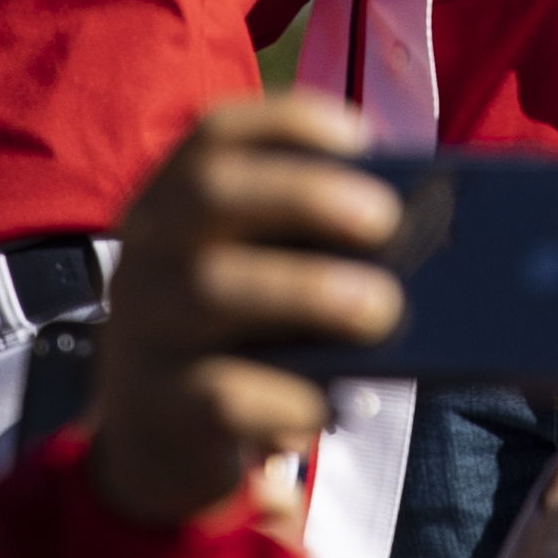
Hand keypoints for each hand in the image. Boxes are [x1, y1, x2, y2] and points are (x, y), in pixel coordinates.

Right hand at [85, 93, 401, 528]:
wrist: (160, 435)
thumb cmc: (241, 331)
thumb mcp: (264, 272)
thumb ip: (314, 247)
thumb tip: (413, 241)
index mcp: (178, 197)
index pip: (216, 134)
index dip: (288, 123)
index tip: (360, 137)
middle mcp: (149, 247)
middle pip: (211, 194)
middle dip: (303, 195)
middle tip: (385, 219)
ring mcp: (144, 325)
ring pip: (211, 289)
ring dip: (306, 291)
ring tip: (381, 309)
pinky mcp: (158, 404)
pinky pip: (218, 394)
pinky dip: (285, 396)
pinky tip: (334, 403)